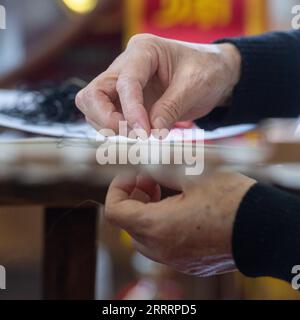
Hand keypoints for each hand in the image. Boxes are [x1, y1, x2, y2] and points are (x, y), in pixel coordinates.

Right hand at [75, 34, 240, 133]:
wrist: (215, 75)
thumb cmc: (208, 71)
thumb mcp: (195, 86)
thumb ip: (170, 109)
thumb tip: (150, 133)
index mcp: (144, 50)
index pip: (125, 82)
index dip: (131, 110)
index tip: (144, 134)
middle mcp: (126, 64)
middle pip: (93, 94)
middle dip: (107, 119)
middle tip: (134, 135)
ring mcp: (122, 83)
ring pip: (94, 107)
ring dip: (110, 127)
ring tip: (140, 135)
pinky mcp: (125, 101)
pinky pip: (106, 117)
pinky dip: (116, 130)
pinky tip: (137, 134)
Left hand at [105, 172, 255, 276]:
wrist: (265, 229)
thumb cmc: (231, 200)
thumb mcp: (192, 174)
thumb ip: (159, 166)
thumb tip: (140, 158)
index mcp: (157, 226)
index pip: (115, 211)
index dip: (117, 189)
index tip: (132, 175)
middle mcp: (161, 249)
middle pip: (128, 223)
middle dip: (133, 197)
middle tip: (150, 179)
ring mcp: (174, 259)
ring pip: (143, 234)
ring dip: (146, 211)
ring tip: (164, 191)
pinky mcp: (187, 262)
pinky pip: (162, 244)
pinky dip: (160, 224)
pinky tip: (179, 207)